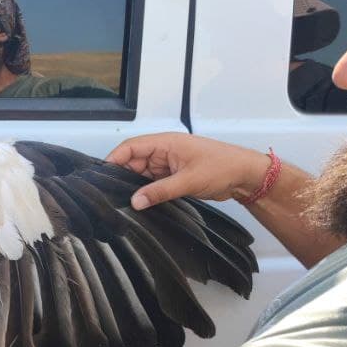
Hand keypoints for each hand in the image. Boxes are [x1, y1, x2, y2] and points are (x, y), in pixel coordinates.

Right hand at [105, 133, 274, 209]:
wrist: (245, 176)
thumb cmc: (222, 167)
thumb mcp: (188, 180)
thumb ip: (159, 191)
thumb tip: (134, 202)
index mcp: (165, 143)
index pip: (131, 147)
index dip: (114, 159)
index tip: (101, 176)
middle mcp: (163, 152)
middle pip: (132, 162)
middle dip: (122, 177)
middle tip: (111, 195)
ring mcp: (168, 165)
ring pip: (141, 175)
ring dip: (134, 187)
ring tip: (123, 202)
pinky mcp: (173, 177)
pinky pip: (152, 183)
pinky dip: (146, 192)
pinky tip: (140, 203)